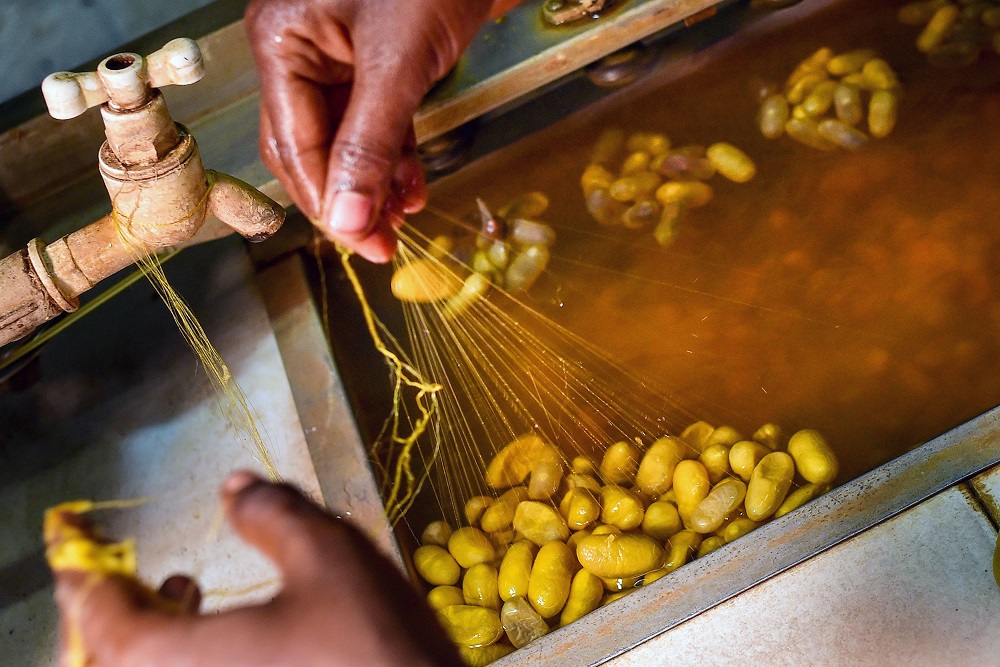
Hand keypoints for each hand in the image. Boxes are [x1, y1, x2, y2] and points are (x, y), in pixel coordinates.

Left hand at [52, 472, 460, 665]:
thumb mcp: (327, 556)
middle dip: (113, 608)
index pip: (103, 621)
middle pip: (117, 657)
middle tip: (127, 567)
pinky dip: (185, 654)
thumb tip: (237, 487)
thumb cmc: (373, 645)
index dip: (85, 580)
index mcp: (184, 660)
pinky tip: (224, 626)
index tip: (79, 551)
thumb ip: (272, 514)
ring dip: (150, 632)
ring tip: (180, 586)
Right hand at [246, 0, 516, 261]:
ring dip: (374, 180)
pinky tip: (413, 184)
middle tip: (384, 245)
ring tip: (406, 217)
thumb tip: (349, 223)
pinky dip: (393, 152)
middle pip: (311, 146)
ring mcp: (336, 53)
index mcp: (281, 42)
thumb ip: (371, 143)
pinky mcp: (374, 57)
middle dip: (349, 197)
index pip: (294, 145)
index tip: (365, 246)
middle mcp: (298, 49)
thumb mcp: (398, 62)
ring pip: (345, 137)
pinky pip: (374, 117)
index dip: (330, 201)